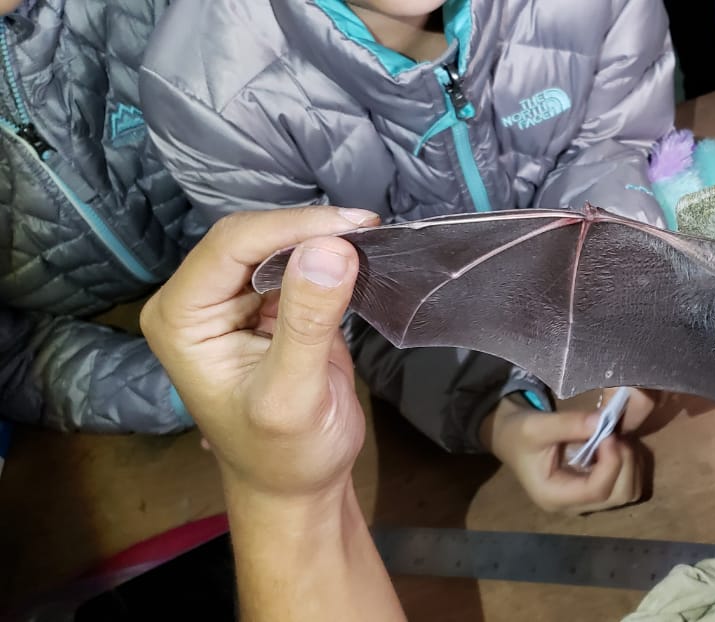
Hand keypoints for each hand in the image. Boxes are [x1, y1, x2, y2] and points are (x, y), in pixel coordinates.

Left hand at [141, 206, 407, 621]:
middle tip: (371, 230)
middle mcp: (198, 300)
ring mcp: (233, 301)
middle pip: (252, 236)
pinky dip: (331, 256)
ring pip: (278, 243)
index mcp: (182, 317)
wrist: (299, 487)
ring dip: (324, 239)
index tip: (355, 227)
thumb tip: (331, 247)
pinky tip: (364, 258)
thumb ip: (307, 322)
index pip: (232, 245)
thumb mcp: (294, 395)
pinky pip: (298, 262)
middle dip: (309, 229)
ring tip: (374, 240)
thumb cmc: (285, 455)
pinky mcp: (269, 305)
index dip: (292, 227)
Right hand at [481, 388, 654, 513]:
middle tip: (614, 434)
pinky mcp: (596, 490)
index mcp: (554, 497)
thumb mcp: (536, 426)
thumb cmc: (520, 435)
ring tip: (614, 438)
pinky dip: (630, 463)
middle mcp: (574, 505)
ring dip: (630, 462)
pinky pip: (627, 483)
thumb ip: (569, 424)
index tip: (610, 435)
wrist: (513, 439)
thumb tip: (604, 421)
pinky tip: (614, 444)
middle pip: (619, 496)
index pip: (597, 491)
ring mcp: (587, 500)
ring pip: (628, 492)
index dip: (611, 463)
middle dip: (625, 462)